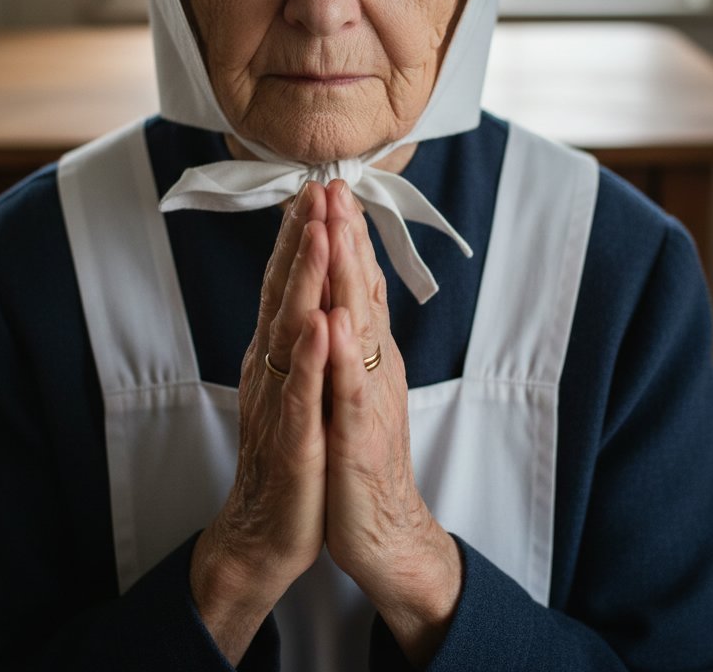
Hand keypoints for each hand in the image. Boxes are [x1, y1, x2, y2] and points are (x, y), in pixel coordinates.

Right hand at [190, 182, 330, 662]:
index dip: (301, 234)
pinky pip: (301, 395)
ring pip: (291, 332)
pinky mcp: (294, 442)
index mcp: (278, 353)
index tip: (316, 188)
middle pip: (285, 292)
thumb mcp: (295, 381)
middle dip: (302, 238)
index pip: (288, 283)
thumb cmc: (289, 451)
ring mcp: (281, 402)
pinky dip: (310, 359)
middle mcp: (273, 367)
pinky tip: (320, 326)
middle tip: (315, 187)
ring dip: (303, 280)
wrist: (267, 530)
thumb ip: (297, 332)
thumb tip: (308, 285)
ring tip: (317, 233)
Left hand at [322, 181, 461, 665]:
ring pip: (357, 327)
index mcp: (365, 350)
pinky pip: (346, 392)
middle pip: (360, 289)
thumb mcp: (354, 383)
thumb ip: (352, 335)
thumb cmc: (361, 453)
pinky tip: (333, 321)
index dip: (344, 234)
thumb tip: (342, 288)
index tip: (330, 186)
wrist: (382, 530)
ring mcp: (367, 398)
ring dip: (346, 276)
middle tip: (334, 183)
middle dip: (345, 234)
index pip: (355, 280)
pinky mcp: (357, 439)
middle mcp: (371, 364)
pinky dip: (339, 355)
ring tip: (336, 228)